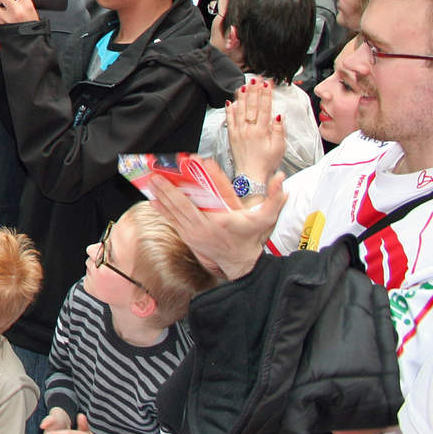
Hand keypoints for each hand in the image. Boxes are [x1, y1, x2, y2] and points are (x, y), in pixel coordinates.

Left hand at [148, 155, 286, 279]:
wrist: (241, 264)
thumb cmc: (251, 239)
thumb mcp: (265, 218)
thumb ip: (275, 198)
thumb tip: (281, 178)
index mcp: (217, 221)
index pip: (199, 200)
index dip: (188, 185)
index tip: (184, 169)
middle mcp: (201, 228)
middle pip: (179, 205)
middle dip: (166, 188)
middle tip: (155, 173)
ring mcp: (192, 234)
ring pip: (172, 212)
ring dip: (161, 197)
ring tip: (151, 182)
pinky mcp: (188, 238)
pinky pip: (172, 221)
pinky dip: (162, 210)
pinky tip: (153, 200)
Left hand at [226, 78, 283, 193]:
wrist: (251, 176)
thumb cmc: (266, 163)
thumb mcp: (279, 148)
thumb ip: (279, 130)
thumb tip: (279, 115)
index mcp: (262, 131)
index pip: (264, 108)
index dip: (266, 94)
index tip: (267, 84)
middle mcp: (249, 129)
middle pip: (252, 106)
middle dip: (254, 91)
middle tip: (255, 79)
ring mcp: (239, 132)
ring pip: (240, 110)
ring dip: (242, 96)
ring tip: (244, 85)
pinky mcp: (232, 136)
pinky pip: (230, 120)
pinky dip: (230, 110)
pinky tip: (231, 101)